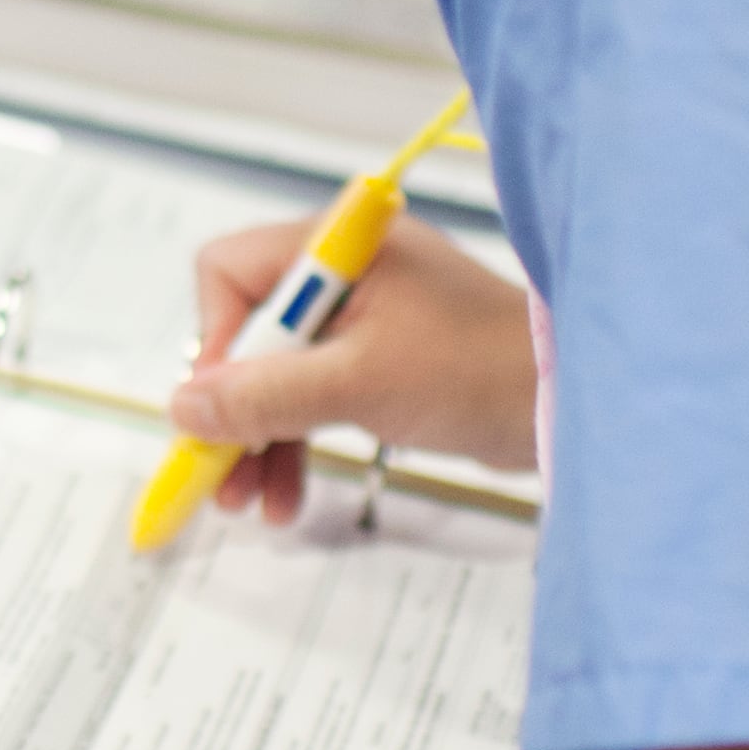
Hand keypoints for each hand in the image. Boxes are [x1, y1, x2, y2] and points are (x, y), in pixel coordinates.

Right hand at [173, 211, 538, 515]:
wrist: (564, 401)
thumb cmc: (478, 370)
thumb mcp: (360, 383)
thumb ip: (268, 395)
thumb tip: (184, 409)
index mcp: (337, 246)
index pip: (230, 273)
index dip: (217, 343)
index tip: (222, 408)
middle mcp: (342, 273)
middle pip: (246, 333)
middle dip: (231, 408)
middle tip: (217, 473)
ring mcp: (361, 318)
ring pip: (275, 373)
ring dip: (256, 437)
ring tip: (246, 502)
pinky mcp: (379, 360)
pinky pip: (311, 396)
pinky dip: (294, 440)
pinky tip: (284, 495)